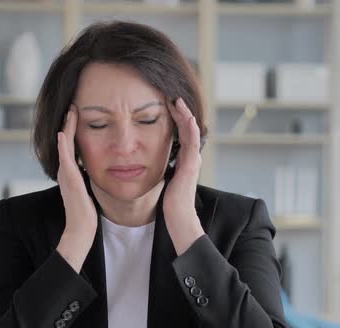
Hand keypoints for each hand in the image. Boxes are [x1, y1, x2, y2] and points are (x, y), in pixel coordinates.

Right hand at [56, 105, 97, 270]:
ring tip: (70, 111)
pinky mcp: (70, 179)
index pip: (72, 145)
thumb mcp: (89, 190)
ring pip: (64, 145)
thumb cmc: (87, 213)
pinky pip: (65, 158)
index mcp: (72, 172)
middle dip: (68, 123)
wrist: (81, 228)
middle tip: (72, 106)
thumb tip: (101, 170)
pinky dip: (63, 145)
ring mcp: (67, 174)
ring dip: (66, 127)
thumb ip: (90, 179)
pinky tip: (62, 133)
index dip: (74, 129)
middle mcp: (66, 170)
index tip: (79, 114)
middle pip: (66, 141)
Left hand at [163, 97, 204, 254]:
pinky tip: (186, 116)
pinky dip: (190, 127)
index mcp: (183, 161)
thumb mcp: (163, 181)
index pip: (180, 134)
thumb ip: (159, 170)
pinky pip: (192, 141)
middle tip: (173, 98)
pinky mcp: (192, 164)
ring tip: (178, 101)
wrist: (178, 217)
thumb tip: (146, 164)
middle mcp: (190, 158)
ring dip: (185, 115)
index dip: (175, 120)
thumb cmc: (169, 204)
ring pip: (192, 131)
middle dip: (180, 113)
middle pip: (187, 129)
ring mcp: (193, 160)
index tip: (166, 107)